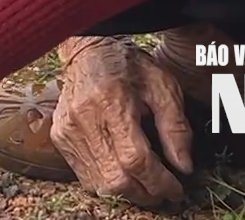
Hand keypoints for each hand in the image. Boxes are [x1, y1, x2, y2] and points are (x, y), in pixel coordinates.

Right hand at [49, 37, 193, 207]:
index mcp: (111, 101)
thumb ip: (176, 127)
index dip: (159, 182)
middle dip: (145, 193)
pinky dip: (107, 182)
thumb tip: (184, 167)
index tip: (177, 190)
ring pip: (99, 183)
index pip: (135, 159)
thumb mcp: (163, 87)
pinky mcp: (59, 137)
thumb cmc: (129, 66)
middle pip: (116, 178)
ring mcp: (67, 130)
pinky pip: (85, 175)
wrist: (88, 51)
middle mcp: (84, 119)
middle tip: (164, 192)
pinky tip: (122, 172)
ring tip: (146, 185)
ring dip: (127, 192)